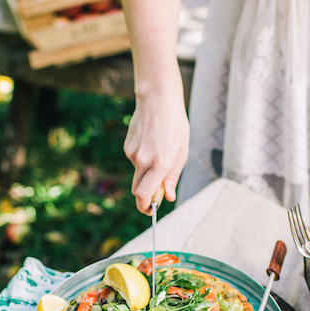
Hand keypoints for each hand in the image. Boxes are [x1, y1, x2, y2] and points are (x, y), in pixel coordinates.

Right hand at [124, 85, 188, 214]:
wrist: (157, 100)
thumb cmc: (175, 125)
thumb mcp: (182, 152)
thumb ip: (173, 177)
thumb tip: (168, 196)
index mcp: (160, 164)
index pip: (144, 195)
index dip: (146, 206)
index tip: (151, 210)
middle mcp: (143, 161)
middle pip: (137, 190)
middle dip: (145, 197)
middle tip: (156, 195)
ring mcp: (133, 154)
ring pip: (138, 174)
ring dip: (147, 173)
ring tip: (160, 153)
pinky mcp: (127, 147)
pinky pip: (135, 162)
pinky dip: (143, 160)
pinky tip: (151, 144)